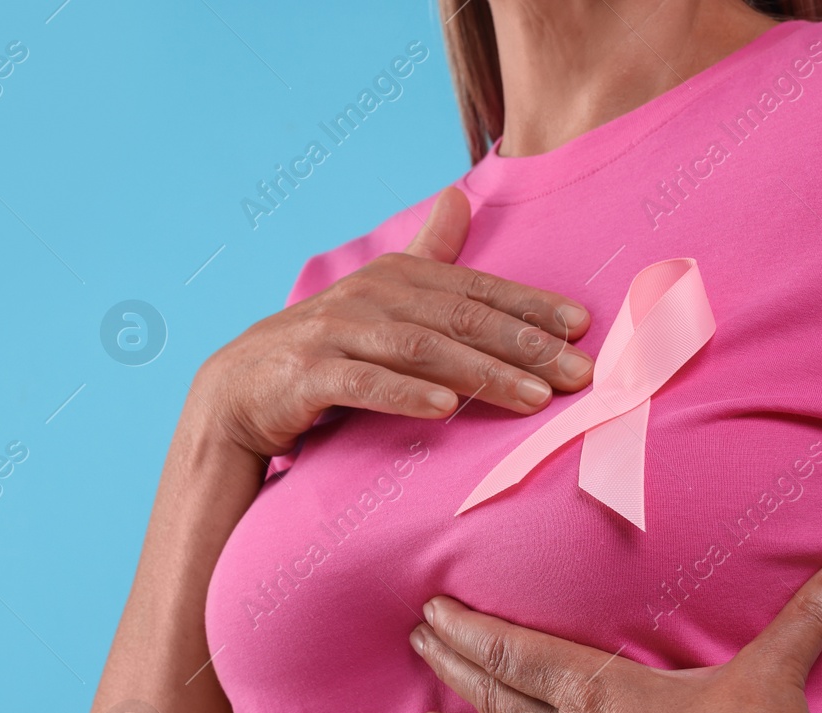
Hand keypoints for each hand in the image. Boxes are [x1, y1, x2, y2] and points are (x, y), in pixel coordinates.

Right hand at [191, 187, 594, 457]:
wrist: (239, 391)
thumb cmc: (324, 349)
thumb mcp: (377, 298)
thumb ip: (426, 256)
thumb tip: (459, 196)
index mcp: (395, 277)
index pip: (477, 290)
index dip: (531, 307)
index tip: (582, 329)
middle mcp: (370, 296)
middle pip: (461, 319)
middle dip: (524, 346)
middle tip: (577, 375)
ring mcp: (336, 334)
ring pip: (423, 350)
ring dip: (483, 374)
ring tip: (533, 399)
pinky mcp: (308, 375)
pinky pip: (365, 384)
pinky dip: (406, 394)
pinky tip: (445, 408)